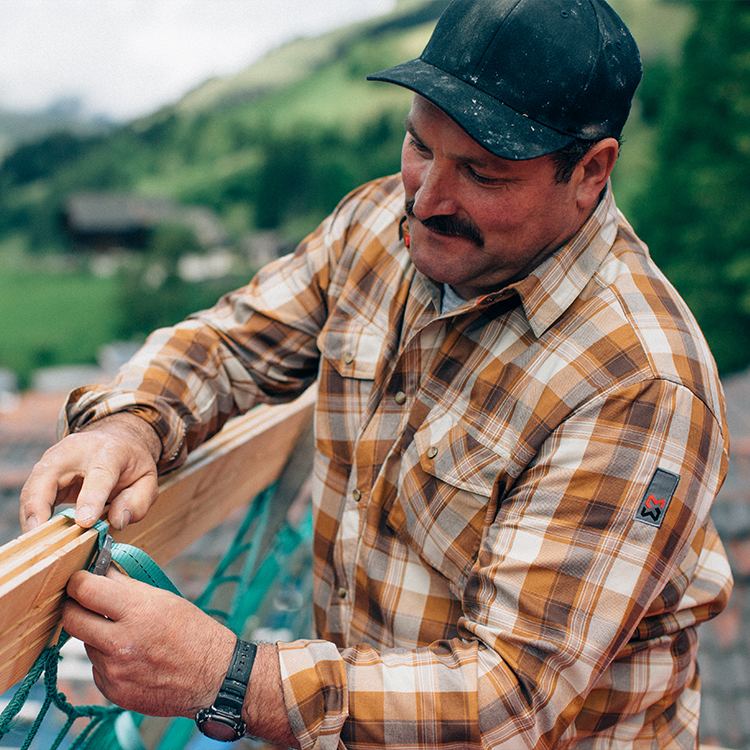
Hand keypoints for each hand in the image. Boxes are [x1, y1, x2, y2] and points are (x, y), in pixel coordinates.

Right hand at [20, 413, 161, 532]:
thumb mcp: (148, 479)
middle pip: (49, 474)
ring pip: (33, 485)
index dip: (91, 499)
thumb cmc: (131, 462)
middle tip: (40, 535)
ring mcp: (55, 458)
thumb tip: (117, 521)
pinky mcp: (44, 471)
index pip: (99, 474)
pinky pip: (31, 494)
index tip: (84, 522)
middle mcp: (77, 450)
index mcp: (110, 451)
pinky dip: (30, 515)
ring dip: (30, 514)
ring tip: (35, 541)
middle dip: (40, 505)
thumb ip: (138, 501)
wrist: (116, 439)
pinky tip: (36, 533)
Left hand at [63, 566, 235, 716]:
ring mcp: (115, 670)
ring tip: (127, 635)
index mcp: (138, 612)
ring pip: (86, 643)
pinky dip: (108, 660)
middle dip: (75, 607)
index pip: (86, 590)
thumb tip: (100, 571)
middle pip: (72, 619)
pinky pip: (96, 667)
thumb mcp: (164, 599)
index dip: (78, 581)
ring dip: (97, 635)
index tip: (80, 580)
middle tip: (85, 603)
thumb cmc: (193, 632)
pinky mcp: (113, 691)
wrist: (212, 676)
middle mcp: (121, 642)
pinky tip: (132, 657)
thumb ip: (127, 586)